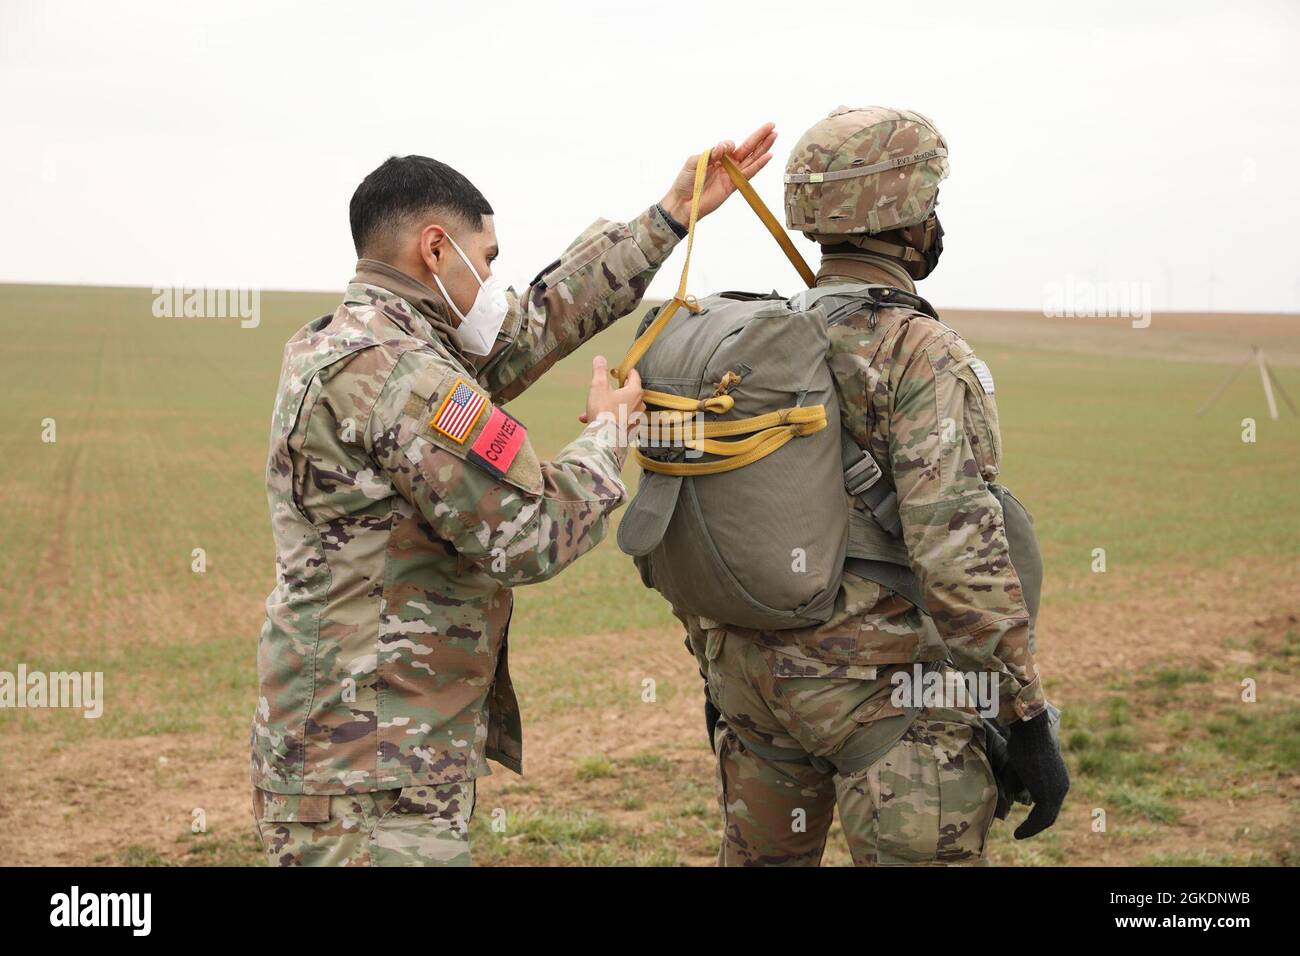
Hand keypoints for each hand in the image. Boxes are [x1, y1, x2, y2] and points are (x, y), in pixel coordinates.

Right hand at [581, 356, 643, 437]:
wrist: (605, 439)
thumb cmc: (604, 411)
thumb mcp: (598, 386)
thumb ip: (600, 370)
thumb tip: (600, 358)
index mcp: (635, 391)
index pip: (633, 374)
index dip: (623, 371)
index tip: (613, 373)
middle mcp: (639, 404)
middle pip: (627, 391)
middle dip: (610, 391)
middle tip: (599, 392)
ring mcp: (635, 418)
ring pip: (620, 406)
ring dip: (605, 406)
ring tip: (589, 410)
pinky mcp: (630, 429)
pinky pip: (618, 419)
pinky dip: (607, 418)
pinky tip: (591, 421)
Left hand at [660, 122, 776, 224]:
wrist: (683, 202)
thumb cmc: (685, 182)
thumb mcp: (694, 162)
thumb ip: (710, 153)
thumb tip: (724, 147)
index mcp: (716, 156)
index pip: (730, 145)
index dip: (729, 144)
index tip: (721, 149)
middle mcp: (727, 164)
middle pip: (747, 148)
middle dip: (759, 136)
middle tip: (772, 125)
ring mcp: (732, 174)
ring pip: (752, 159)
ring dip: (763, 147)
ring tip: (774, 135)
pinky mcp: (734, 185)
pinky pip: (749, 173)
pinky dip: (759, 165)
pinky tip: (768, 156)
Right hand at [1006, 709, 1069, 838]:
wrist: (1030, 731)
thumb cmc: (1024, 742)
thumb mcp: (1022, 766)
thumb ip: (1022, 782)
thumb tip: (1015, 795)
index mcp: (1058, 779)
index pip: (1049, 803)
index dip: (1037, 815)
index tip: (1025, 821)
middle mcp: (1062, 786)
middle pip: (1050, 814)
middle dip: (1035, 825)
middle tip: (1021, 832)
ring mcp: (1058, 791)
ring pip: (1046, 818)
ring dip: (1031, 829)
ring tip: (1018, 835)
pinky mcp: (1049, 794)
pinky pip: (1041, 818)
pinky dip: (1029, 828)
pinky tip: (1017, 833)